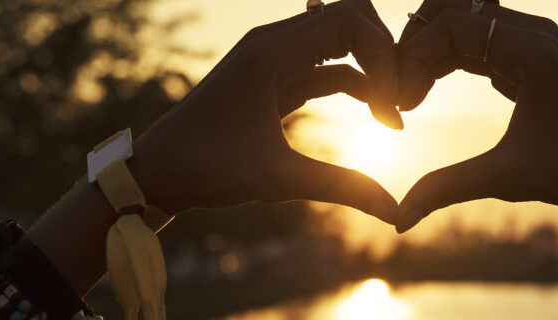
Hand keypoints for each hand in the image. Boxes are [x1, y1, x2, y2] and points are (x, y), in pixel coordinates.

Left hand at [126, 0, 402, 223]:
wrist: (157, 173)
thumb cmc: (206, 169)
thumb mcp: (278, 179)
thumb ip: (342, 187)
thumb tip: (396, 211)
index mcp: (272, 50)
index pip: (350, 19)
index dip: (383, 54)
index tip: (392, 106)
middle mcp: (274, 43)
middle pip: (350, 20)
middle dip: (384, 57)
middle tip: (400, 105)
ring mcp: (273, 59)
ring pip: (340, 44)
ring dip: (372, 72)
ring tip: (392, 118)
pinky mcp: (274, 79)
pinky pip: (326, 67)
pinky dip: (355, 84)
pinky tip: (376, 116)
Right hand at [393, 0, 557, 232]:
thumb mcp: (508, 178)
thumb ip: (447, 189)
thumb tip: (397, 220)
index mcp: (533, 49)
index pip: (451, 26)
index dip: (413, 59)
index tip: (399, 104)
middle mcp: (535, 32)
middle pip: (451, 11)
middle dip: (415, 47)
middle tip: (397, 93)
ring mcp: (534, 40)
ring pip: (461, 22)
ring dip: (428, 52)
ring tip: (408, 97)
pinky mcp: (530, 55)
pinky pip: (476, 40)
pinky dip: (446, 59)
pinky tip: (426, 93)